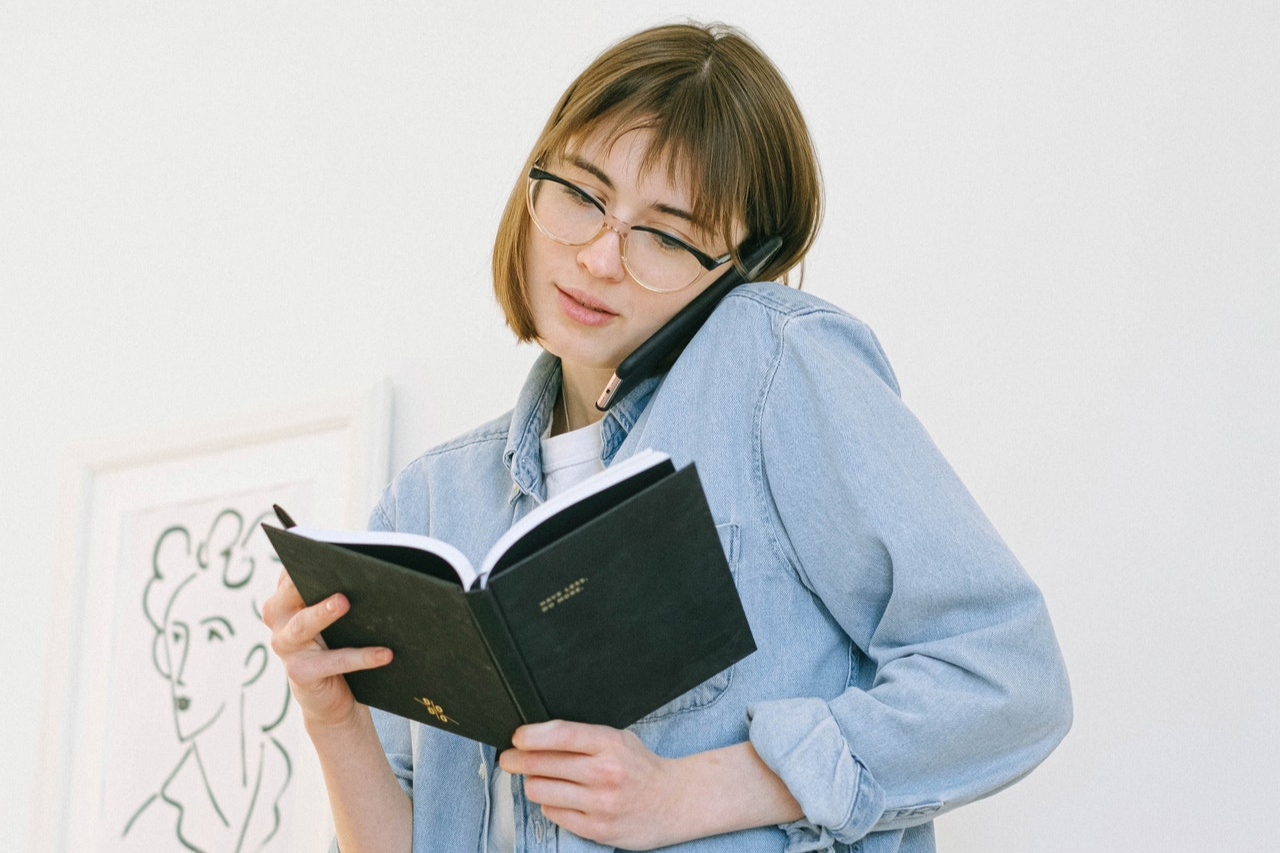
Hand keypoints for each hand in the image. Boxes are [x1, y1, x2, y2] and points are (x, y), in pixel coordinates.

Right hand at [261, 569, 391, 727]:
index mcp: (285, 596)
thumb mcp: (334, 613)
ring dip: (324, 612)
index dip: (306, 556)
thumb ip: (339, 588)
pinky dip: (362, 656)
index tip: (322, 543)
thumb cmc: (338, 642)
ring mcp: (285, 646)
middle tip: (333, 565)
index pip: (292, 569)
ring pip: (304, 625)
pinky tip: (386, 653)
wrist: (332, 695)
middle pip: (292, 592)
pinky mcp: (300, 673)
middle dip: (310, 578)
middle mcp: (278, 617)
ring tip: (345, 601)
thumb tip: (369, 564)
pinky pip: (334, 661)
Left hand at [499, 720, 685, 850]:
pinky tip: (560, 797)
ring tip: (540, 778)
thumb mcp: (617, 739)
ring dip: (534, 783)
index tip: (516, 737)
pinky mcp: (597, 829)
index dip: (532, 736)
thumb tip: (535, 737)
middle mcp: (605, 774)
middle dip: (518, 760)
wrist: (673, 802)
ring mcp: (601, 804)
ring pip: (541, 790)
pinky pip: (553, 813)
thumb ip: (582, 737)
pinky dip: (550, 803)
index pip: (563, 735)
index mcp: (611, 744)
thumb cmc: (639, 766)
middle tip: (509, 758)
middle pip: (543, 764)